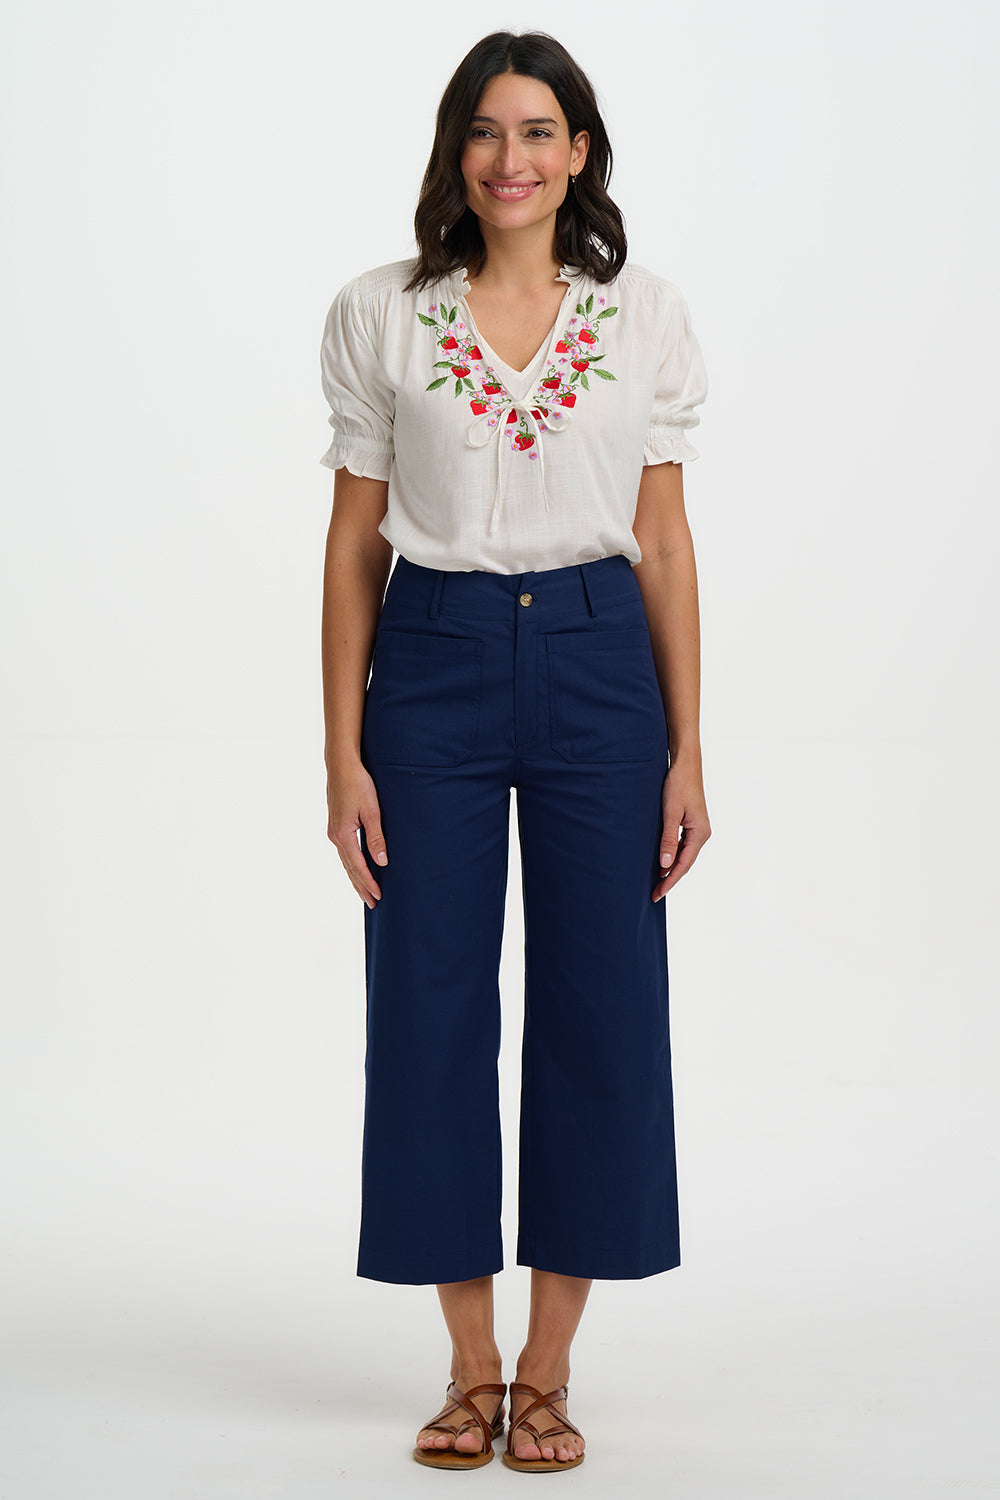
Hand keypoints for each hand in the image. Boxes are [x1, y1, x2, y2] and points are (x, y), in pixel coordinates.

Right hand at [326, 755, 387, 910]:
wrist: (341, 765)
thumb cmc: (359, 784)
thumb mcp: (372, 811)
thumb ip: (376, 837)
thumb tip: (382, 862)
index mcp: (343, 834)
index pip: (358, 867)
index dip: (369, 883)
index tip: (378, 897)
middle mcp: (335, 836)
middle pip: (349, 869)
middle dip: (361, 887)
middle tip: (373, 904)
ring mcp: (334, 831)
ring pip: (346, 862)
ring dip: (356, 878)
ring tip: (365, 892)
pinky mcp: (336, 825)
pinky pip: (345, 852)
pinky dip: (351, 865)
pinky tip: (357, 868)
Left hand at [652, 755, 710, 900]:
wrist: (685, 764)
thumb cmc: (678, 785)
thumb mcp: (670, 813)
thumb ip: (668, 839)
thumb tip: (665, 865)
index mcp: (700, 833)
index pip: (684, 865)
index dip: (670, 881)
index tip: (658, 894)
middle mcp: (702, 834)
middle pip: (686, 863)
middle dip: (670, 879)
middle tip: (654, 894)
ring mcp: (698, 829)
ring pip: (684, 856)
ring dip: (671, 869)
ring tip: (657, 884)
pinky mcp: (692, 823)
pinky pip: (683, 846)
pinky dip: (673, 856)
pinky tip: (662, 863)